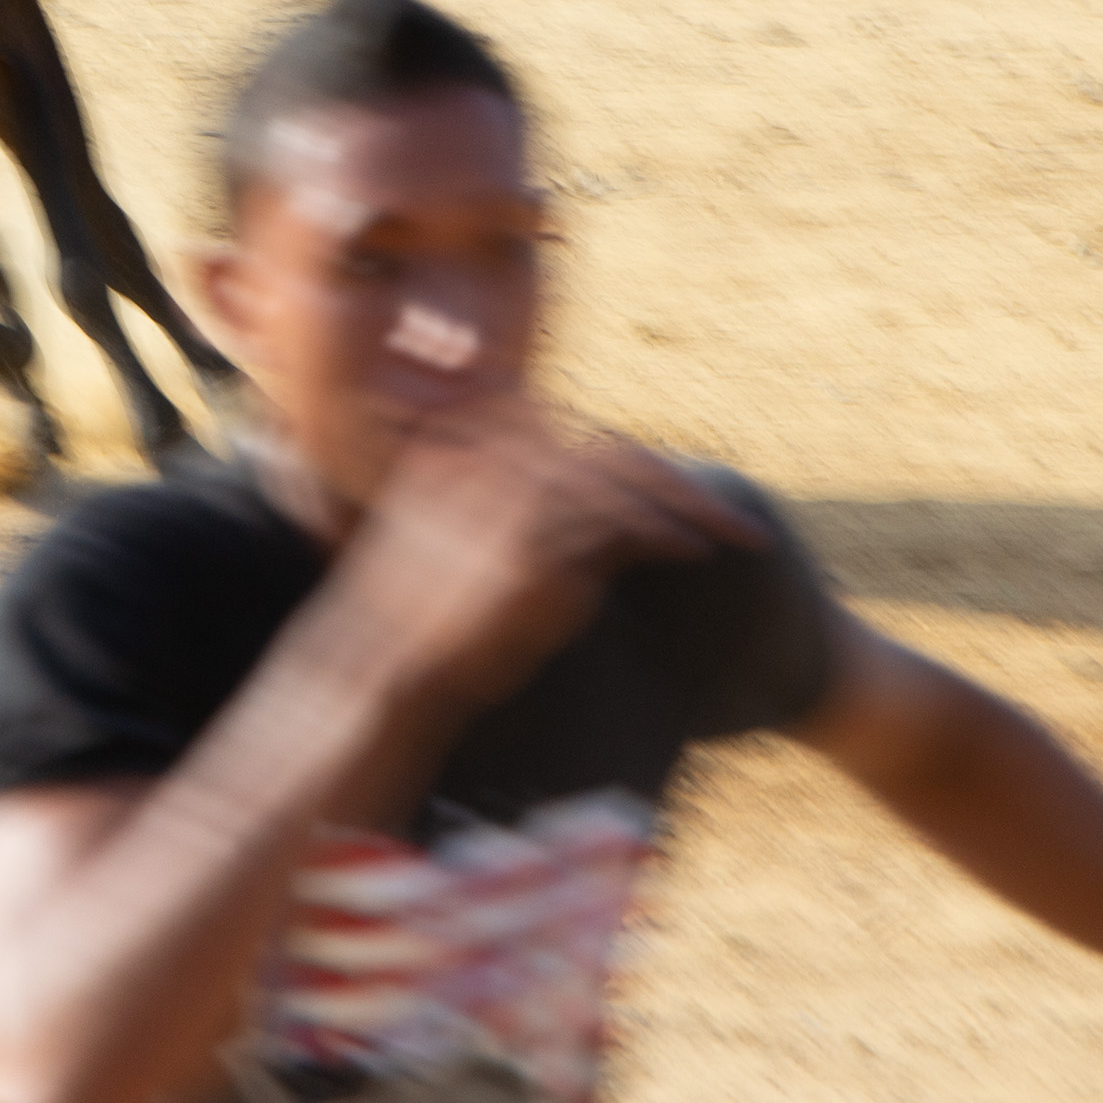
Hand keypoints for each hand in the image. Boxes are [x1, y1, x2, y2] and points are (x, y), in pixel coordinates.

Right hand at [329, 400, 769, 712]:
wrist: (372, 668)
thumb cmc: (408, 630)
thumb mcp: (449, 558)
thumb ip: (497, 524)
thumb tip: (569, 537)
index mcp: (462, 451)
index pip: (561, 434)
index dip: (620, 460)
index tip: (662, 490)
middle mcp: (485, 458)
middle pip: (598, 443)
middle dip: (666, 476)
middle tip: (719, 511)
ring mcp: (506, 491)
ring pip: (620, 471)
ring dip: (682, 498)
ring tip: (731, 531)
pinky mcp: (530, 537)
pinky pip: (616, 518)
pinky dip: (664, 528)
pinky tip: (696, 549)